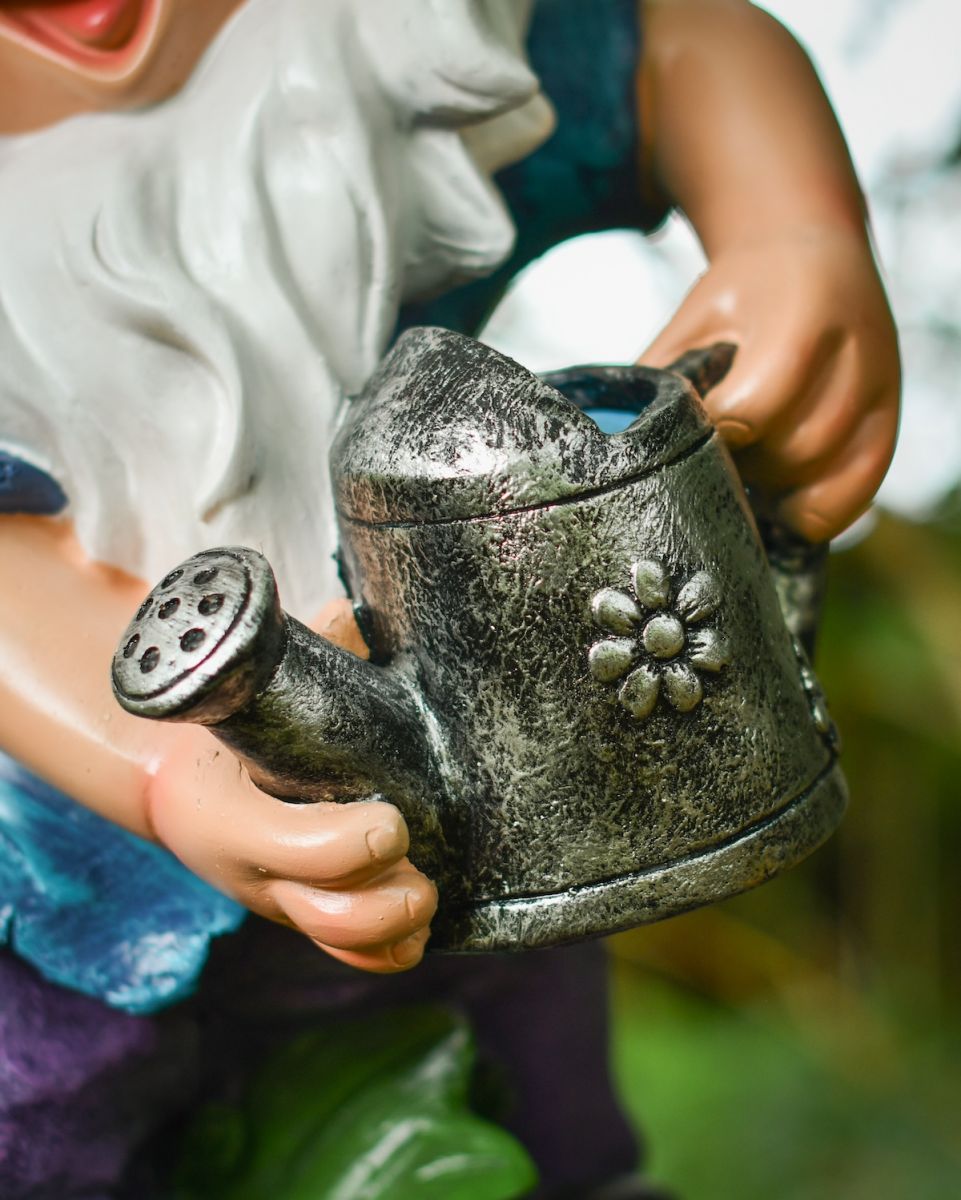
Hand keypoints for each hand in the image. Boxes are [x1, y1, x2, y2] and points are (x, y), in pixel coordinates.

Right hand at [145, 598, 437, 973]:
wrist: (191, 785)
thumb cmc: (230, 734)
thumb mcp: (246, 693)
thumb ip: (301, 654)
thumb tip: (347, 615)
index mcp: (226, 813)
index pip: (286, 848)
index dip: (347, 844)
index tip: (392, 819)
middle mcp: (253, 871)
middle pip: (322, 913)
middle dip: (384, 899)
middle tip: (419, 867)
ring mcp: (281, 902)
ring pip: (339, 943)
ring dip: (394, 928)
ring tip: (427, 896)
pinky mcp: (306, 917)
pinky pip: (346, 957)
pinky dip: (385, 952)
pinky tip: (417, 930)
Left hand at [639, 225, 899, 540]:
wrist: (812, 253)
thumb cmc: (741, 296)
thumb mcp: (693, 322)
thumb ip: (662, 380)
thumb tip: (616, 446)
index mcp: (802, 314)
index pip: (754, 408)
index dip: (712, 435)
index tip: (690, 433)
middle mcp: (857, 354)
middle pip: (791, 453)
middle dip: (741, 463)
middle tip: (713, 450)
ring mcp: (880, 393)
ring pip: (819, 480)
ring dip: (770, 487)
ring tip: (742, 460)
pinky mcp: (887, 425)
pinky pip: (849, 500)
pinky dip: (807, 510)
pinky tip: (776, 491)